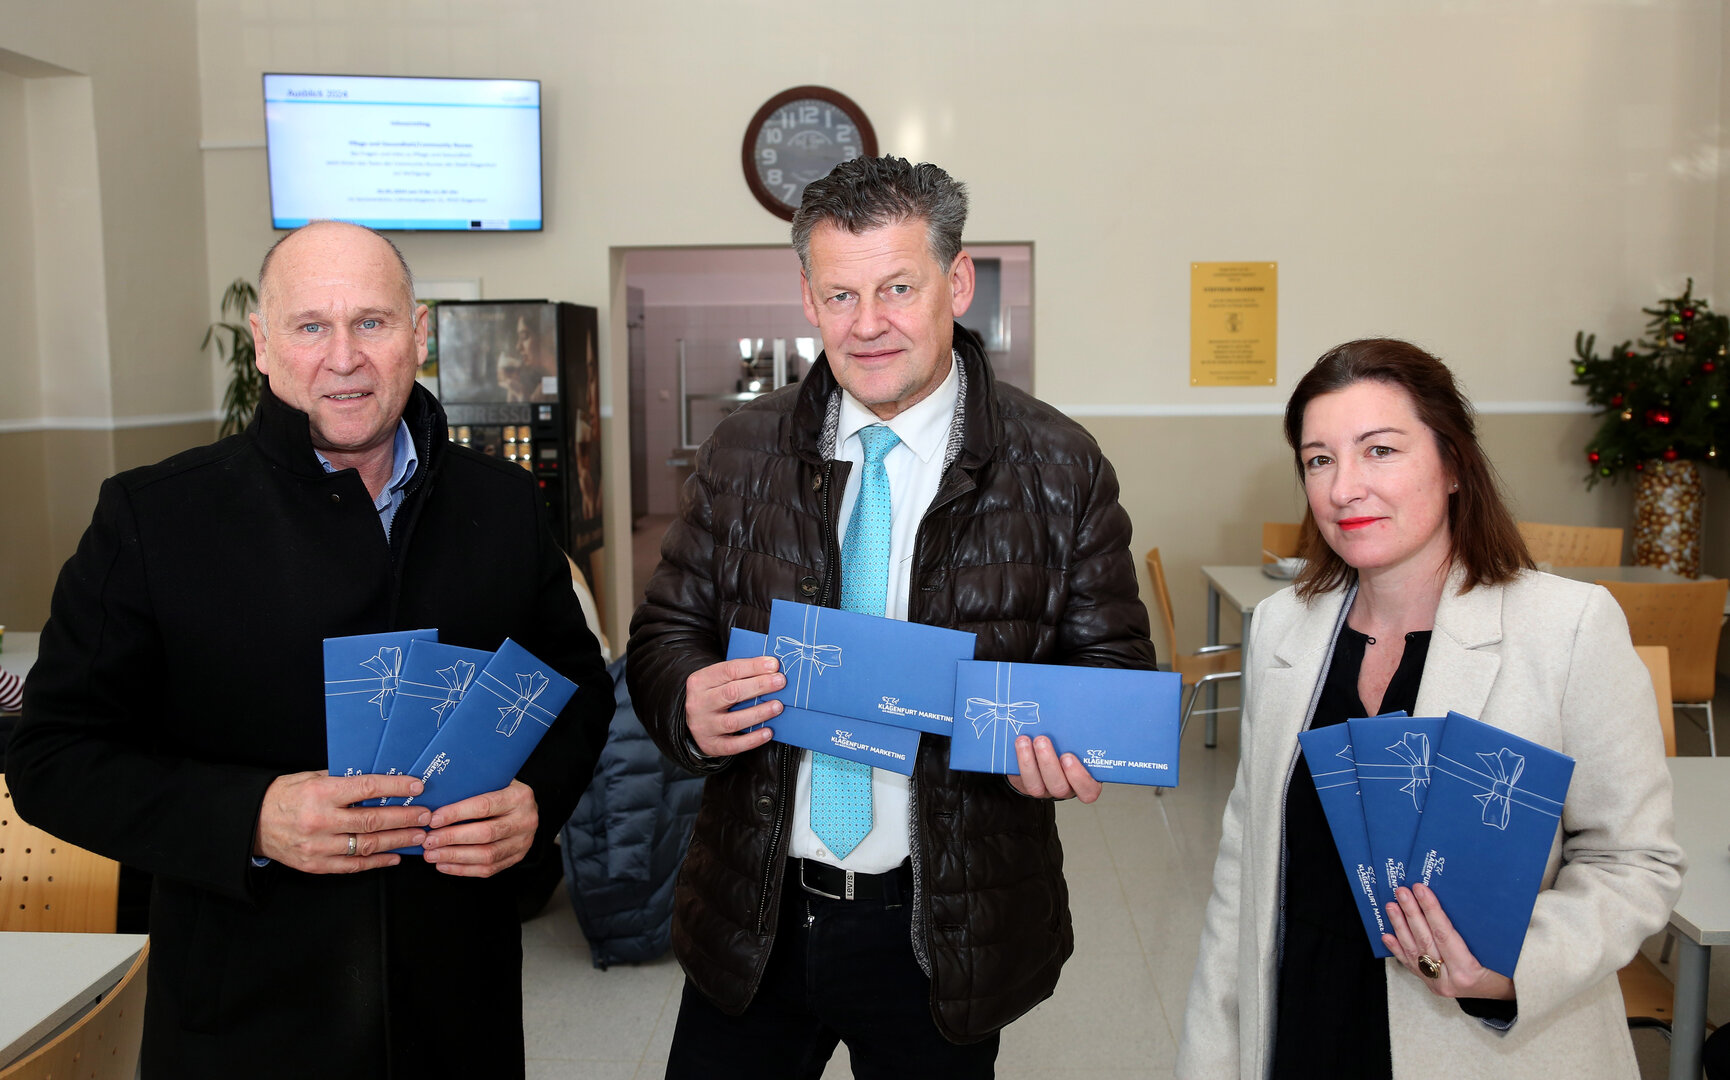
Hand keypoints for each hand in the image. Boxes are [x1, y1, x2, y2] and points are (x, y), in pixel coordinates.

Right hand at [255, 771, 430, 872]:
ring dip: (397, 840)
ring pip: (367, 845)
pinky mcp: (316, 865)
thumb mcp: (311, 777)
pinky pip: (353, 865)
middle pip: (372, 820)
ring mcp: (318, 846)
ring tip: (418, 835)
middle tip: (425, 815)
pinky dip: (377, 862)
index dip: (395, 787)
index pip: (366, 788)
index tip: (417, 786)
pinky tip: (395, 856)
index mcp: (321, 793)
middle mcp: (320, 821)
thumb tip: (380, 778)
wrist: (252, 824)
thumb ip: (343, 779)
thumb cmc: (284, 796)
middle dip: (404, 817)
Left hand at [421, 780, 538, 877]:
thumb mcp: (494, 781)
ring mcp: (523, 842)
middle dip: (452, 838)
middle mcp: (525, 820)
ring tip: (432, 854)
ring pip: (486, 855)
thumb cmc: (503, 790)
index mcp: (519, 796)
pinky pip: (488, 869)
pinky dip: (463, 869)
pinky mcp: (517, 857)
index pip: (484, 806)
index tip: (433, 820)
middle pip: (485, 833)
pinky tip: (444, 864)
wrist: (526, 806)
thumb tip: (435, 799)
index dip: (456, 814)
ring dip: (455, 856)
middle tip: (429, 840)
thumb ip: (472, 788)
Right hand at [685, 656, 783, 756]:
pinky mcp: (711, 745)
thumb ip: (739, 674)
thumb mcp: (717, 680)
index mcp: (700, 682)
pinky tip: (768, 732)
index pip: (728, 670)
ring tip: (777, 706)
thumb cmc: (713, 696)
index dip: (753, 666)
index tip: (773, 665)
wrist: (691, 722)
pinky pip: (733, 745)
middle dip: (759, 686)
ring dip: (759, 712)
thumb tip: (771, 669)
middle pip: (731, 693)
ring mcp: (704, 726)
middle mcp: (699, 703)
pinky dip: (752, 739)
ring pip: (733, 721)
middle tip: (780, 682)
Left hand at [1006, 734, 1102, 802]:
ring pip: (1037, 787)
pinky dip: (1020, 761)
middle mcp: (1066, 788)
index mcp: (1085, 780)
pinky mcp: (1028, 784)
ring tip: (1024, 740)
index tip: (1069, 757)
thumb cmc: (1072, 744)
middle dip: (1048, 764)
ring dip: (1029, 762)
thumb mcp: (1081, 740)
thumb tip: (1082, 709)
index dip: (1079, 778)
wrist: (1049, 749)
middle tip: (1042, 741)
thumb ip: (1083, 733)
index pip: (1089, 790)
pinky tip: (1019, 743)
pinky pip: (1022, 779)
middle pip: (1060, 787)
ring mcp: (1046, 789)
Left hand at [1383, 883, 1514, 999]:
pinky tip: (1387, 935)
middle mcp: (1449, 981)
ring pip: (1414, 952)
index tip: (1421, 890)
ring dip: (1400, 927)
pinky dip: (1398, 949)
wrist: (1508, 997)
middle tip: (1402, 892)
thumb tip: (1467, 901)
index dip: (1431, 910)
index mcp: (1468, 972)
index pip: (1444, 935)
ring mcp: (1437, 985)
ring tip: (1391, 906)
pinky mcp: (1431, 986)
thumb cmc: (1507, 972)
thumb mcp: (1501, 953)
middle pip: (1425, 941)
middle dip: (1411, 914)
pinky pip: (1411, 965)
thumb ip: (1482, 933)